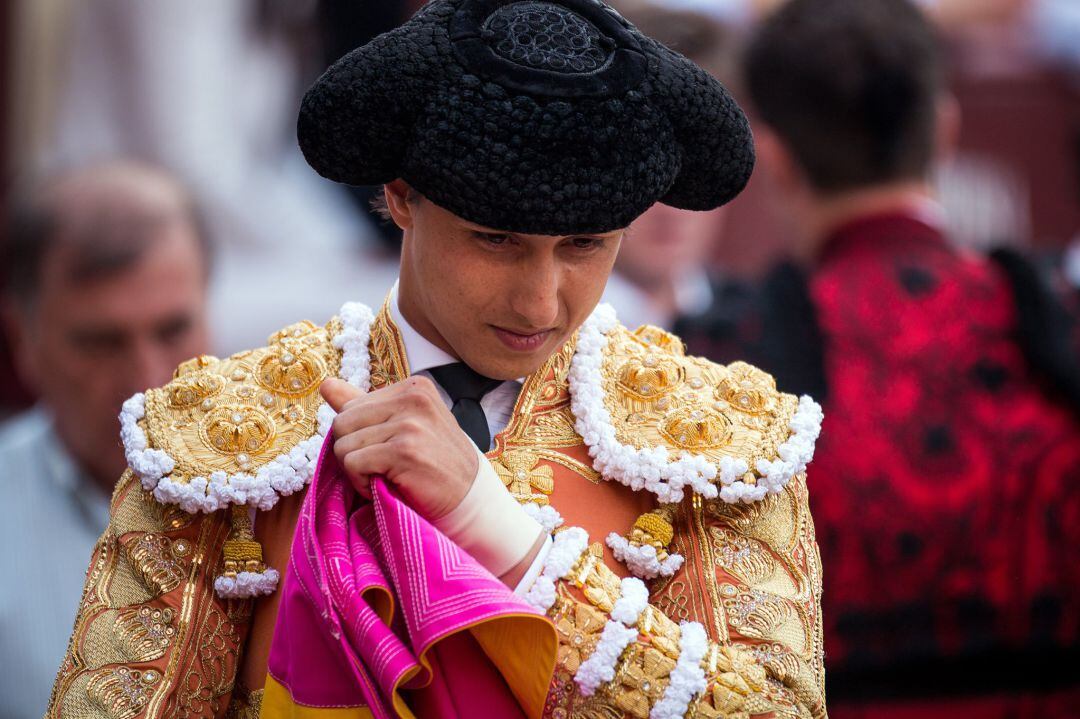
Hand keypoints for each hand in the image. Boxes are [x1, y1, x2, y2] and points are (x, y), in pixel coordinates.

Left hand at [320, 376, 479, 519]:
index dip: (360, 437)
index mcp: (414, 387)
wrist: (469, 499)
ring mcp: (410, 423)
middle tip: (382, 469)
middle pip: (342, 423)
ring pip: (343, 444)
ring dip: (357, 471)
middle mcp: (413, 398)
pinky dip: (361, 483)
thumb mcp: (403, 426)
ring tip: (387, 477)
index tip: (386, 453)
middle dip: (353, 452)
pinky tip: (386, 487)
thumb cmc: (434, 465)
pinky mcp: (404, 450)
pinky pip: (352, 463)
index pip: (351, 406)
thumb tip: (326, 384)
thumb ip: (365, 405)